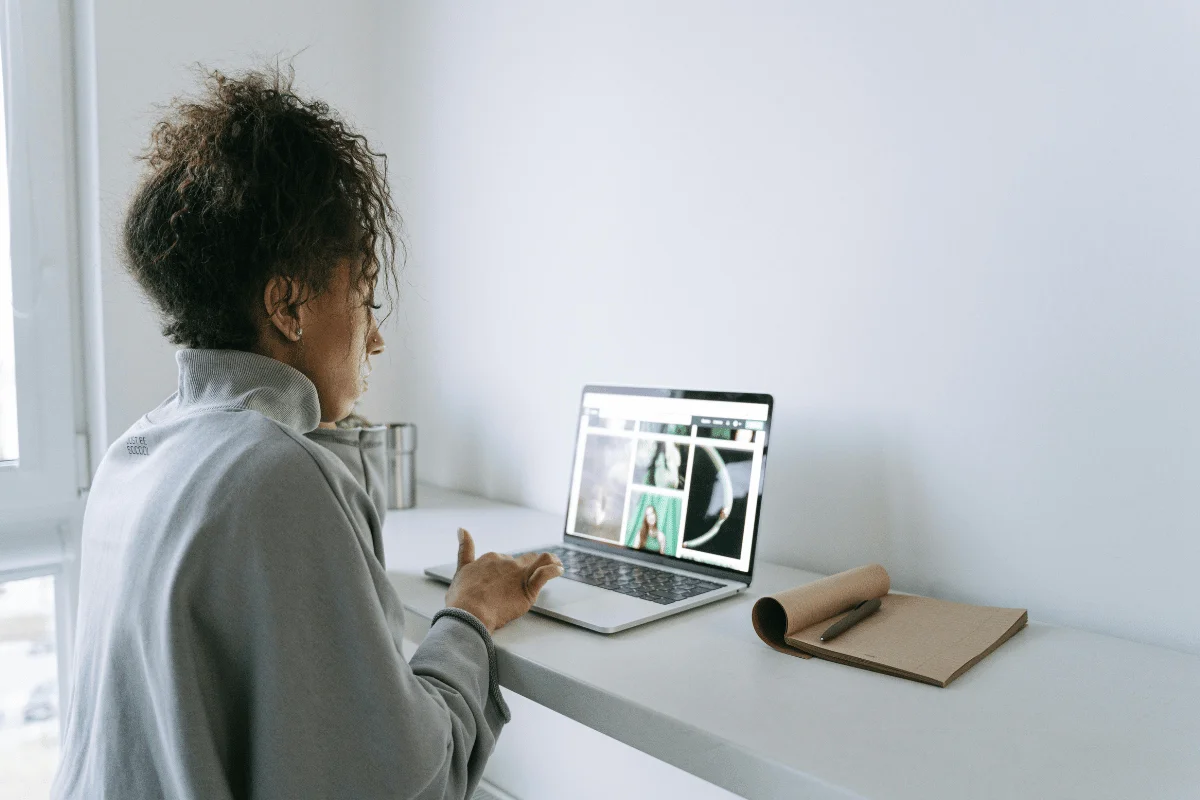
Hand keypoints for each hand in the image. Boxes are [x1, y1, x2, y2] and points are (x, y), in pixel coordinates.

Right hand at [445, 528, 563, 632]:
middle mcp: (506, 563)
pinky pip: (546, 573)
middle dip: (525, 568)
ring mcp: (518, 574)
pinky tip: (559, 570)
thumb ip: (464, 549)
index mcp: (490, 559)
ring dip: (549, 561)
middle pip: (521, 561)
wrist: (470, 612)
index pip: (503, 561)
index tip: (505, 580)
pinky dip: (555, 569)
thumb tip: (462, 529)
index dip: (505, 571)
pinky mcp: (528, 588)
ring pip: (538, 561)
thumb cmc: (463, 597)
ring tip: (556, 564)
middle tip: (528, 578)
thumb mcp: (460, 570)